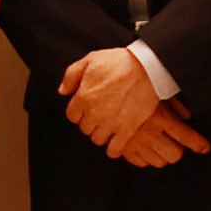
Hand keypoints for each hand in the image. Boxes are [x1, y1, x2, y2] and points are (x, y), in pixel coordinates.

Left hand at [64, 49, 202, 167]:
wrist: (147, 69)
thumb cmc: (119, 62)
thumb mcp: (90, 60)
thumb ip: (71, 75)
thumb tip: (63, 91)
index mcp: (83, 97)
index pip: (73, 116)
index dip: (79, 112)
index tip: (86, 109)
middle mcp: (95, 113)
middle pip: (85, 128)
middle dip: (90, 123)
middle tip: (99, 116)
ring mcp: (111, 123)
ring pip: (97, 139)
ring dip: (101, 135)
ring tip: (107, 128)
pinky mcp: (127, 129)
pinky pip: (115, 149)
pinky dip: (113, 149)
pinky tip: (114, 145)